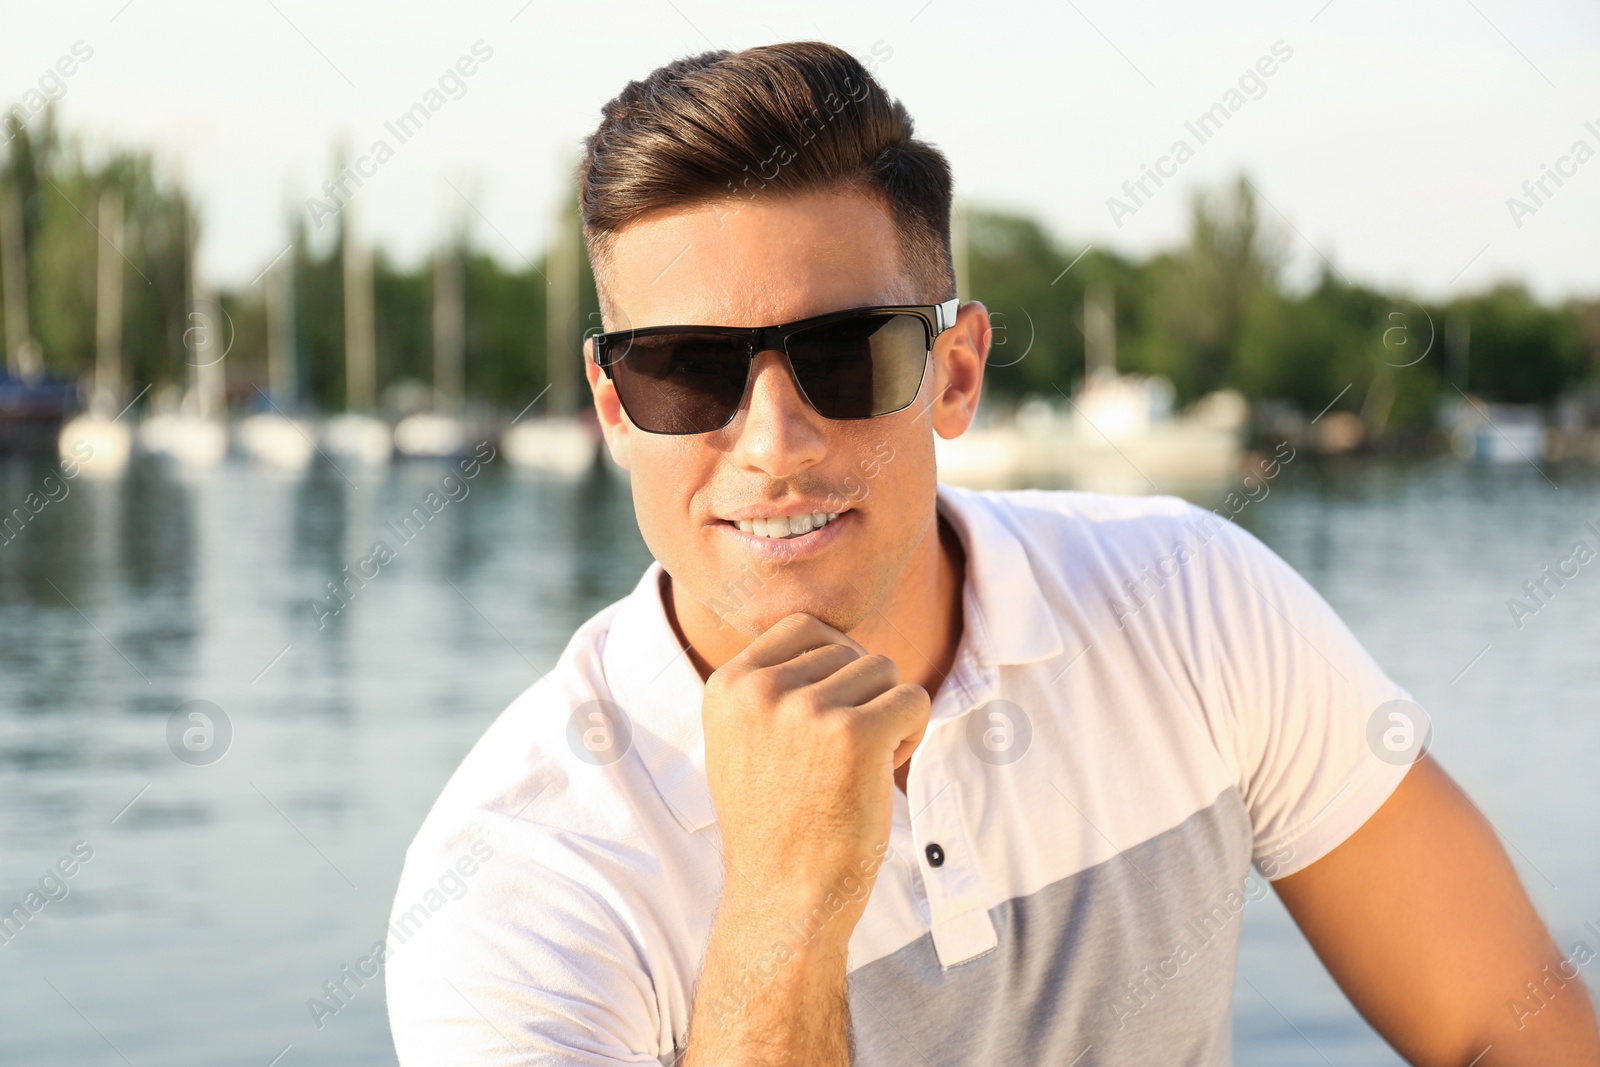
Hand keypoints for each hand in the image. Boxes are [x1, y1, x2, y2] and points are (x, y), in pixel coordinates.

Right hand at [701, 612, 929, 943]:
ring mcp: (808, 710)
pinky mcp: (856, 734)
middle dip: (860, 695)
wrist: (784, 896)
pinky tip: (883, 772)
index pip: (803, 628)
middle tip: (840, 756)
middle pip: (849, 650)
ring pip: (885, 671)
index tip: (825, 718)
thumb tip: (827, 635)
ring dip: (886, 714)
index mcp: (729, 685)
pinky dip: (912, 732)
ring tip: (857, 766)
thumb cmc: (774, 820)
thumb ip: (768, 685)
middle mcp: (762, 690)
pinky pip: (914, 698)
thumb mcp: (742, 739)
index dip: (832, 666)